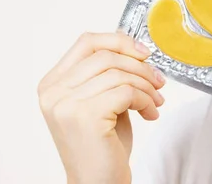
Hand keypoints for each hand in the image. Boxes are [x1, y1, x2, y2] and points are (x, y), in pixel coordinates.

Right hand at [38, 32, 165, 183]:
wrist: (98, 182)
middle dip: (140, 66)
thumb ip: (108, 72)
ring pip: (119, 74)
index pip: (86, 42)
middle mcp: (53, 92)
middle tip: (158, 81)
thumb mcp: (102, 99)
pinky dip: (145, 100)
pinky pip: (127, 92)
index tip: (143, 52)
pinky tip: (149, 114)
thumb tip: (129, 43)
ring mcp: (66, 104)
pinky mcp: (85, 116)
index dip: (119, 41)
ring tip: (156, 101)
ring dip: (146, 86)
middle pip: (106, 55)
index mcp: (53, 83)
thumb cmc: (102, 144)